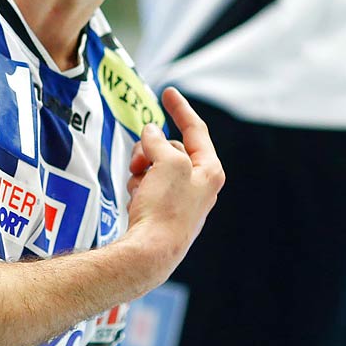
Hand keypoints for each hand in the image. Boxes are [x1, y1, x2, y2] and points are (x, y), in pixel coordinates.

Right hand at [120, 88, 224, 287]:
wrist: (150, 252)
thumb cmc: (165, 209)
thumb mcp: (167, 163)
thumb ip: (160, 142)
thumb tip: (151, 134)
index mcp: (210, 171)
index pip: (196, 130)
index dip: (180, 109)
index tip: (168, 92)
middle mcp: (201, 185)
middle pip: (172, 148)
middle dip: (151, 149)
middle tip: (139, 161)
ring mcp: (183, 199)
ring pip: (157, 166)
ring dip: (142, 169)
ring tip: (138, 185)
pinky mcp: (165, 212)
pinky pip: (149, 185)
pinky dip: (139, 186)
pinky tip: (136, 200)